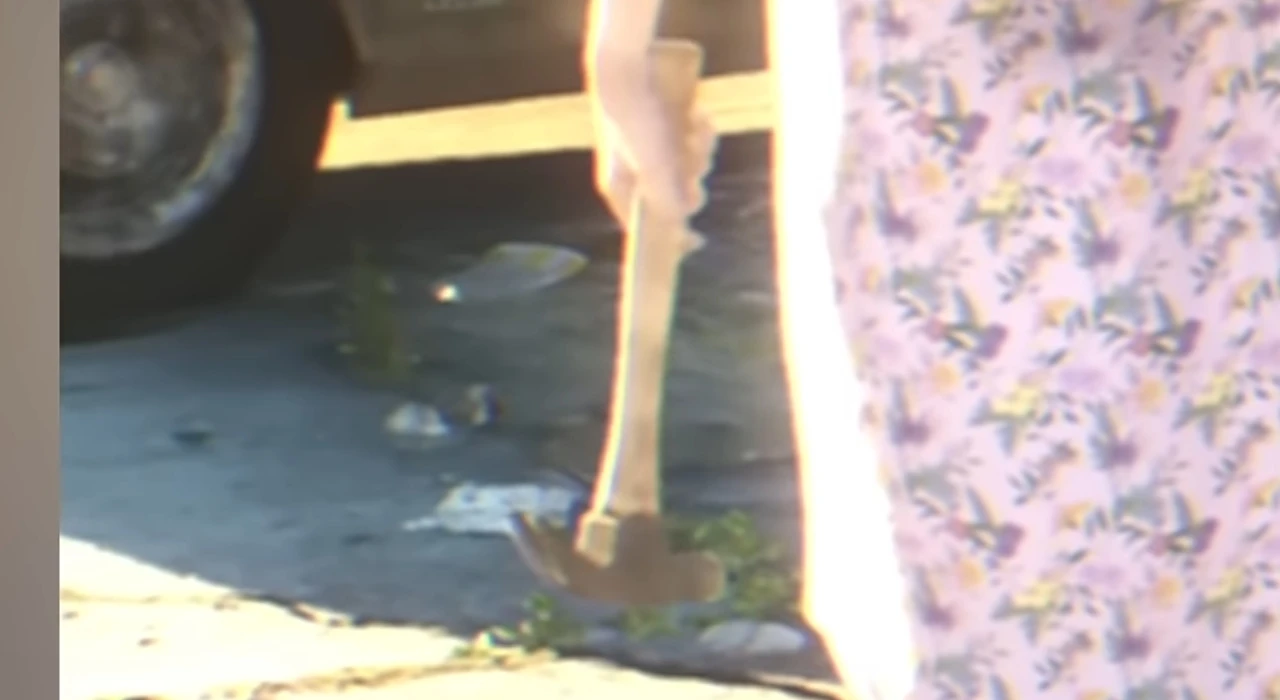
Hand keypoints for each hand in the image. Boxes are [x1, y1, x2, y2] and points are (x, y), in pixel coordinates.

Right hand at [588, 54, 717, 228]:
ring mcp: (652, 151)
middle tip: (691, 160)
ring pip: (689, 165)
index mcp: (622, 190)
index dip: (672, 238)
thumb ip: (668, 200)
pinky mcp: (665, 129)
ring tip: (694, 127)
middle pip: (676, 194)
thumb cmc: (634, 120)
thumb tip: (684, 218)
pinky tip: (697, 115)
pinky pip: (692, 141)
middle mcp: (636, 174)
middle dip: (692, 175)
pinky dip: (699, 131)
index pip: (647, 227)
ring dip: (700, 148)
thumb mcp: (653, 167)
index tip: (697, 243)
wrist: (629, 66)